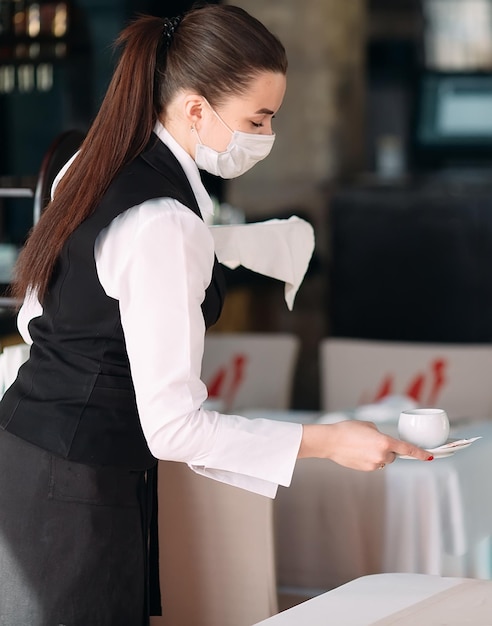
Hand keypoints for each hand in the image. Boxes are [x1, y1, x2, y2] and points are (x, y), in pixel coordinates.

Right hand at [298, 420, 432, 470]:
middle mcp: (382, 455)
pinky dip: (369, 458)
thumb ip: (380, 434)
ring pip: (383, 460)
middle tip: (371, 441)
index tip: (431, 457)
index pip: (408, 449)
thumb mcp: (368, 426)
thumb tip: (383, 443)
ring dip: (377, 454)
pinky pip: (374, 464)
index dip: (421, 454)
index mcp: (385, 442)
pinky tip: (357, 452)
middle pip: (393, 455)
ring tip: (361, 446)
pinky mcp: (366, 469)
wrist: (330, 441)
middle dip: (387, 449)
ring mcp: (374, 464)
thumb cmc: (347, 429)